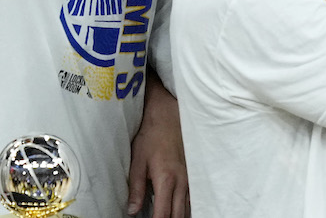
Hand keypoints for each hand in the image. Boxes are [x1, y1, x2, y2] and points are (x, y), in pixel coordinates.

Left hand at [127, 74, 187, 217]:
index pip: (163, 214)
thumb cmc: (151, 137)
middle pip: (179, 215)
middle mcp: (182, 182)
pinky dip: (185, 208)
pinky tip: (178, 210)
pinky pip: (192, 198)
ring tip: (167, 216)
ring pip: (188, 209)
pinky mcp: (193, 174)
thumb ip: (135, 188)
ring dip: (178, 216)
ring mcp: (190, 178)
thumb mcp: (137, 161)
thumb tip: (132, 210)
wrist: (168, 116)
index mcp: (166, 180)